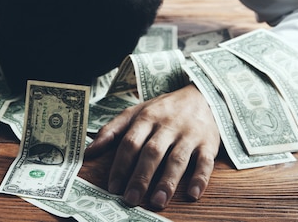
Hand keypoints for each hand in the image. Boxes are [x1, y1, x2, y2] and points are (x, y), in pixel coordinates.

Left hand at [85, 84, 219, 208]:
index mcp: (146, 117)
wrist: (200, 96)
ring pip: (177, 158)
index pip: (130, 142)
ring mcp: (189, 134)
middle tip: (131, 199)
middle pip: (152, 152)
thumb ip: (111, 131)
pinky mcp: (208, 142)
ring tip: (157, 201)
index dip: (121, 165)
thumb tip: (88, 151)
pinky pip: (205, 161)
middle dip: (141, 177)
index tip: (113, 187)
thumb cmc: (162, 109)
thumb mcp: (135, 113)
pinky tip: (193, 194)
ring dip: (167, 181)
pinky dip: (200, 178)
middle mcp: (167, 125)